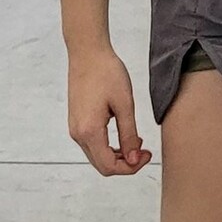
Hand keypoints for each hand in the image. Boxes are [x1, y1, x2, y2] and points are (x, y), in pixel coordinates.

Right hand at [68, 48, 153, 176]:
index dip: (130, 167)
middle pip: (101, 165)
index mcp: (89, 131)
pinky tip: (124, 133)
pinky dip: (109, 145)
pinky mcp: (76, 121)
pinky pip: (92, 144)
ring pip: (97, 156)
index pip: (109, 166)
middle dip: (125, 163)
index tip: (146, 155)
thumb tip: (133, 159)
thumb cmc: (106, 72)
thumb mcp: (125, 104)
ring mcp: (75, 128)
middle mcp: (78, 133)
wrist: (87, 53)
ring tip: (136, 140)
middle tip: (144, 150)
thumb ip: (129, 135)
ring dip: (117, 155)